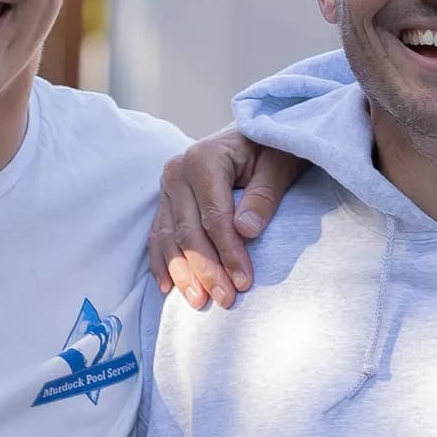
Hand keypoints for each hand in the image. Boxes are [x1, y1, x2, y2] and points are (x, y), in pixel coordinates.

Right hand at [148, 129, 302, 308]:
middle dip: (207, 270)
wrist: (254, 135)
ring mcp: (168, 186)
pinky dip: (162, 262)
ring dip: (183, 273)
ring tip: (200, 301)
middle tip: (225, 300)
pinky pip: (158, 235)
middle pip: (189, 231)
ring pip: (169, 238)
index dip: (229, 252)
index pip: (214, 217)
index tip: (244, 282)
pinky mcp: (166, 200)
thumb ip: (264, 196)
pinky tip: (168, 287)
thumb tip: (246, 232)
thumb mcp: (278, 166)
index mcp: (204, 159)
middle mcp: (177, 171)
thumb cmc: (270, 149)